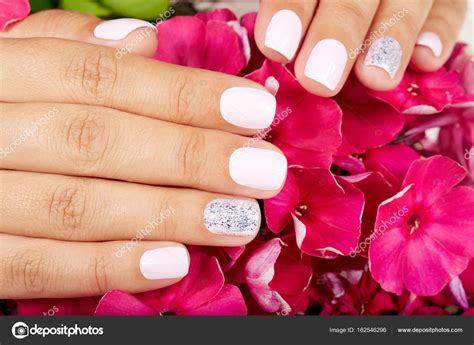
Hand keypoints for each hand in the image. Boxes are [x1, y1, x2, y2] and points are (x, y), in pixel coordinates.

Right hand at [0, 11, 285, 298]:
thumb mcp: (3, 67)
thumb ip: (62, 50)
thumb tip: (138, 42)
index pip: (100, 74)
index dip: (183, 93)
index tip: (254, 109)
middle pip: (98, 137)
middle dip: (189, 155)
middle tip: (263, 171)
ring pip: (75, 203)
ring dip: (166, 212)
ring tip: (236, 218)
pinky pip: (35, 266)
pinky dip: (105, 266)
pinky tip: (170, 264)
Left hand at [254, 0, 467, 94]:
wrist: (359, 2)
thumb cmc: (320, 10)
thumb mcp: (307, 7)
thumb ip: (292, 12)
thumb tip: (277, 57)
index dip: (292, 7)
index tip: (277, 48)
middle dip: (339, 31)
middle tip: (319, 80)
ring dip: (392, 36)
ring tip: (375, 78)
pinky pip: (449, 6)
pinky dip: (439, 31)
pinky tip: (426, 60)